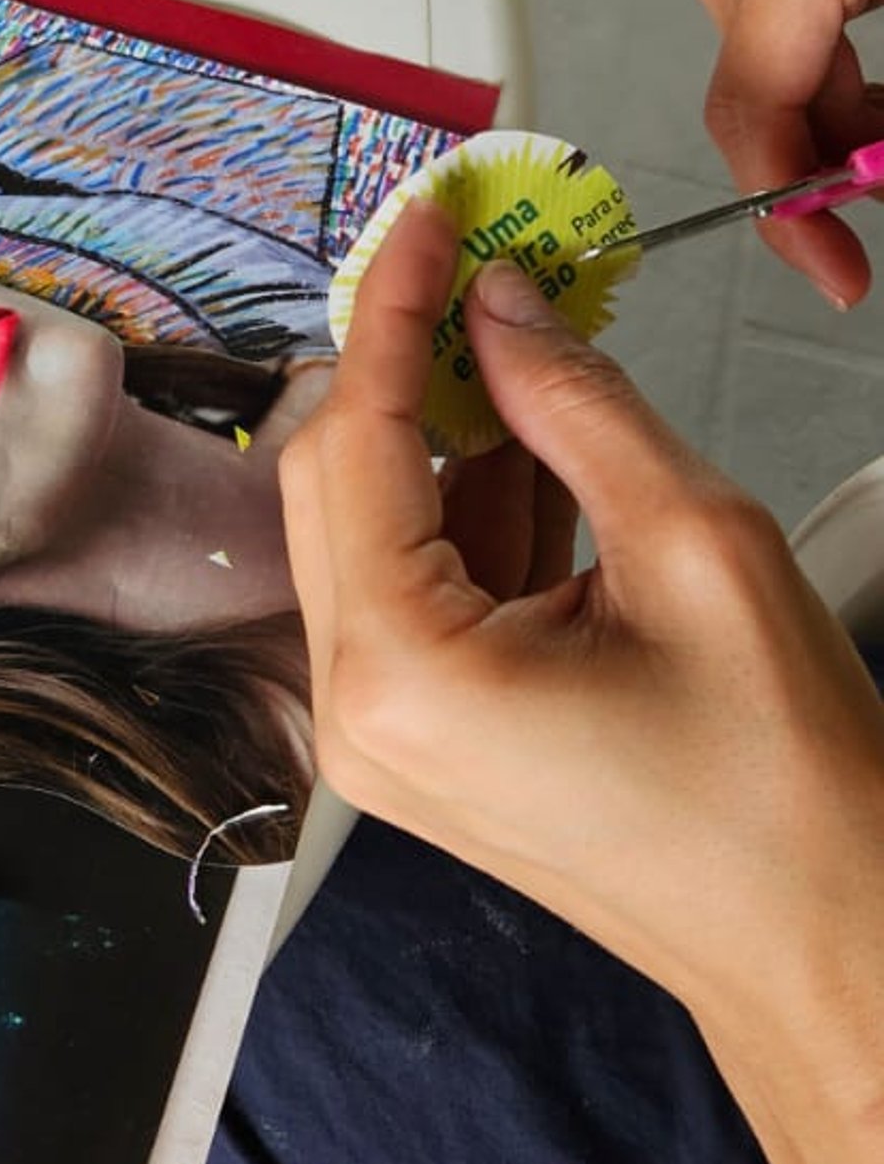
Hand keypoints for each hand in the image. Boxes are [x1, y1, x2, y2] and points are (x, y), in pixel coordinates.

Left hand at [279, 202, 883, 1036]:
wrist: (827, 945)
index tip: (430, 219)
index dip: (393, 309)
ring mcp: (385, 742)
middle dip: (408, 364)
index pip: (355, 438)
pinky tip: (546, 444)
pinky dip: (473, 509)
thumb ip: (578, 405)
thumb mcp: (696, 546)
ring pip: (375, 529)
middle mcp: (358, 716)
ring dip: (448, 432)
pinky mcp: (427, 746)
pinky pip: (420, 591)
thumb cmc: (786, 791)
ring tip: (534, 341)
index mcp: (402, 674)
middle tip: (483, 266)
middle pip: (336, 480)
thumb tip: (506, 303)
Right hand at [691, 0, 883, 304]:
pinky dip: (825, 71)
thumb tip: (873, 188)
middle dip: (826, 162)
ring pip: (760, 68)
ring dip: (831, 117)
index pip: (759, 96)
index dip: (792, 206)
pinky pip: (768, 27)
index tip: (839, 273)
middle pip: (758, 91)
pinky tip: (870, 80)